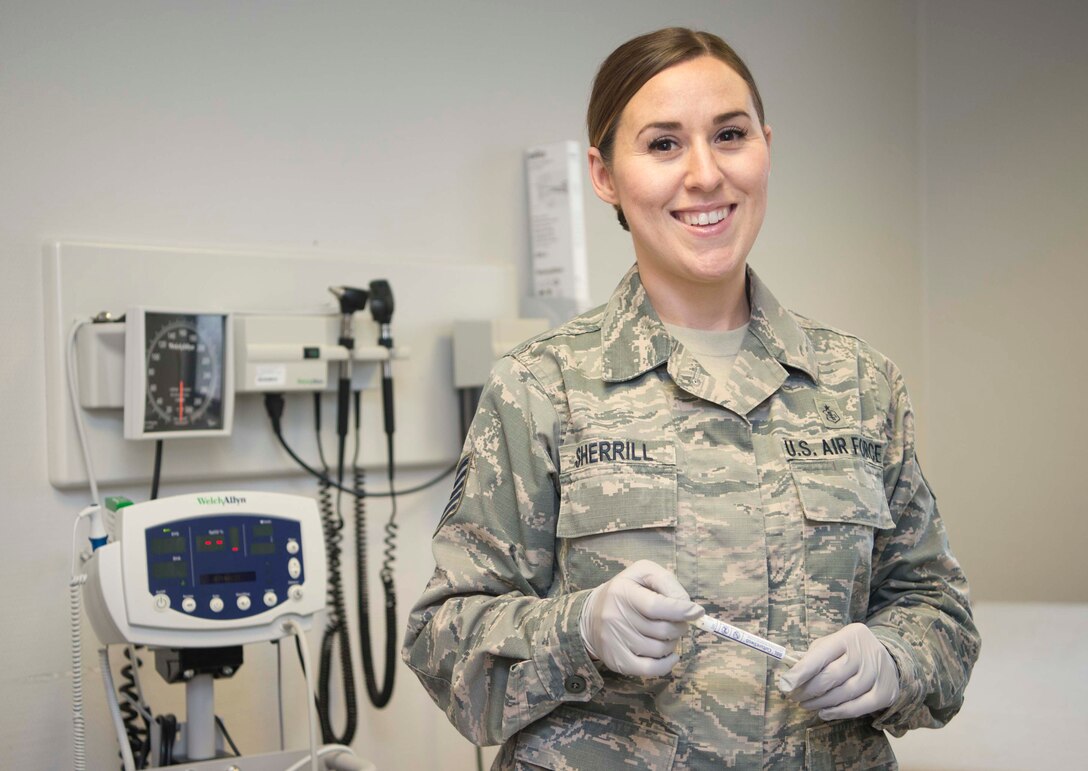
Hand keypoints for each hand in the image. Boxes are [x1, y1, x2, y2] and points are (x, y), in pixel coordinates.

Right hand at [579, 560, 703, 676]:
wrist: (589, 616)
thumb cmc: (625, 591)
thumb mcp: (642, 574)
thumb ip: (666, 582)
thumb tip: (687, 605)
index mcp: (623, 592)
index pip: (656, 606)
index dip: (681, 610)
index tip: (697, 612)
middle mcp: (616, 618)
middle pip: (663, 630)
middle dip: (679, 626)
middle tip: (678, 621)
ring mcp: (615, 642)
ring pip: (660, 649)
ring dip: (672, 642)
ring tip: (667, 634)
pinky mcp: (617, 661)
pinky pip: (651, 670)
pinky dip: (667, 664)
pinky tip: (670, 654)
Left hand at [778, 623, 899, 719]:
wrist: (889, 658)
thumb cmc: (850, 650)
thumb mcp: (832, 644)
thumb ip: (813, 656)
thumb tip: (791, 677)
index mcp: (848, 636)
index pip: (821, 655)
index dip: (801, 672)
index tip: (785, 685)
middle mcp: (865, 653)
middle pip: (831, 677)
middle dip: (808, 690)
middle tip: (794, 696)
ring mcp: (877, 673)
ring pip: (843, 694)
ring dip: (820, 703)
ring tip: (806, 704)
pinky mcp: (885, 693)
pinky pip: (857, 708)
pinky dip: (838, 712)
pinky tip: (824, 712)